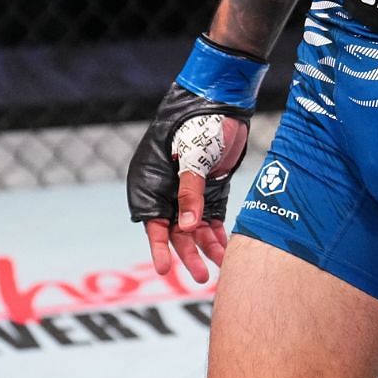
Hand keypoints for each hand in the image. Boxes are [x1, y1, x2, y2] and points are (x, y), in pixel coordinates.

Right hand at [128, 89, 250, 283]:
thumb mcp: (193, 157)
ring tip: (218, 268)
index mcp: (152, 181)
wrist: (223, 102)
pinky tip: (226, 250)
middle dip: (187, 253)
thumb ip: (190, 192)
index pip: (154, 220)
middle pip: (176, 230)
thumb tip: (187, 226)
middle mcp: (169, 190)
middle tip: (200, 276)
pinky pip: (210, 219)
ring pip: (194, 228)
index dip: (159, 245)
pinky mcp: (209, 191)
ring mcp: (190, 192)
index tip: (164, 268)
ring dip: (205, 247)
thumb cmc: (199, 124)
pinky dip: (217, 234)